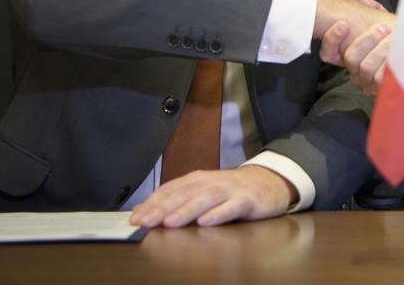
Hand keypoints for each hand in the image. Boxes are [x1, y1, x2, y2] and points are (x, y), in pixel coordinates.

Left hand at [129, 165, 296, 227]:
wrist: (268, 182)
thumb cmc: (231, 191)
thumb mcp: (202, 191)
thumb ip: (175, 199)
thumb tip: (142, 210)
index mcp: (197, 180)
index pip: (170, 190)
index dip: (152, 203)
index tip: (135, 218)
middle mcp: (211, 182)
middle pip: (184, 194)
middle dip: (163, 208)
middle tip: (145, 222)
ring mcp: (229, 191)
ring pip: (205, 199)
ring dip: (186, 210)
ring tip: (170, 222)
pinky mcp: (246, 201)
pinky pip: (231, 207)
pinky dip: (218, 214)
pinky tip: (206, 222)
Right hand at [319, 0, 391, 94]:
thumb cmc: (399, 39)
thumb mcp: (384, 22)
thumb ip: (371, 11)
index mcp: (353, 56)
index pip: (329, 53)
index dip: (332, 39)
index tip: (343, 24)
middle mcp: (356, 71)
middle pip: (349, 57)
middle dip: (366, 40)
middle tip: (382, 28)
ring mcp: (368, 83)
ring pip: (365, 67)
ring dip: (380, 50)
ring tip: (393, 39)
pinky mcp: (381, 91)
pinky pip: (379, 79)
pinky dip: (388, 64)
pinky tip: (398, 55)